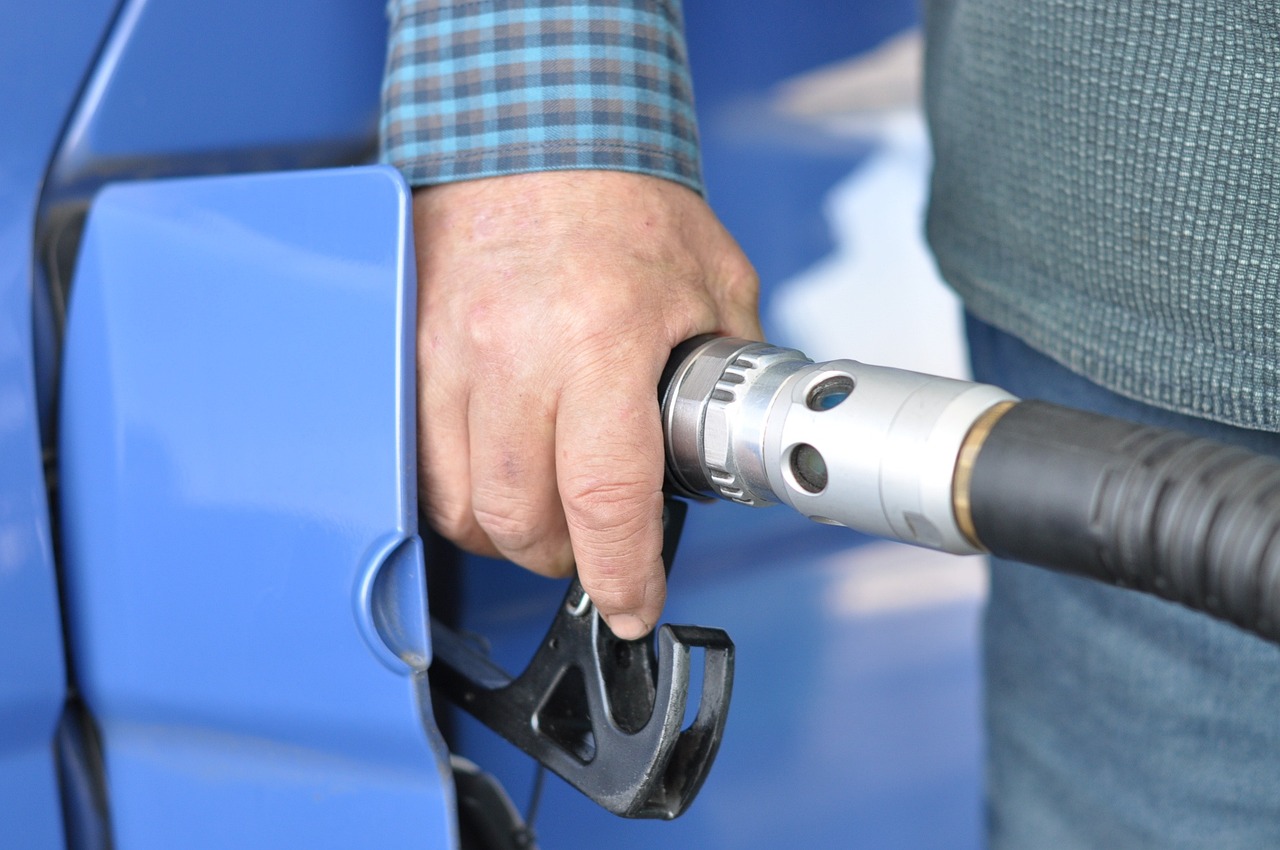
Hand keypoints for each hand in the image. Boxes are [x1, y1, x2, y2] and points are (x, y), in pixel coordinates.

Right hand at [412, 170, 760, 638]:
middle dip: (564, 558)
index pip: (606, 499)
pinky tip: (495, 470)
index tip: (632, 605)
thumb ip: (730, 370)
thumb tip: (737, 439)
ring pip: (460, 504)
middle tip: (592, 544)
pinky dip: (458, 491)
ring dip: (506, 532)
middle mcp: (513, 354)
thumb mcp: (713, 283)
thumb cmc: (625, 200)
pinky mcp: (410, 350)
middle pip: (519, 521)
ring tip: (545, 507)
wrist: (533, 131)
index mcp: (602, 340)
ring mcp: (448, 354)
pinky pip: (418, 460)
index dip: (621, 575)